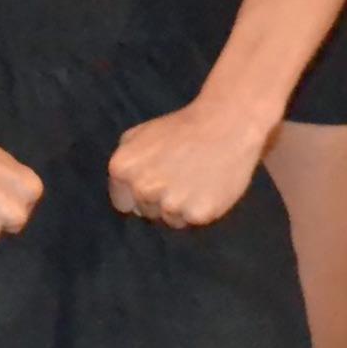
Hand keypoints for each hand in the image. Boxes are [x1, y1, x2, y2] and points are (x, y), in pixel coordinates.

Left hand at [108, 97, 268, 227]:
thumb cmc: (180, 128)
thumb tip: (124, 190)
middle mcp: (142, 189)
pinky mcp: (198, 214)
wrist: (224, 125)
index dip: (137, 195)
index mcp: (122, 169)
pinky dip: (199, 209)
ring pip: (169, 220)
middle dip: (158, 200)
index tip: (153, 183)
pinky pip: (192, 222)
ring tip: (193, 181)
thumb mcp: (139, 135)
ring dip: (179, 207)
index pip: (122, 204)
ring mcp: (170, 203)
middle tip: (178, 177)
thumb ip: (125, 162)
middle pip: (146, 213)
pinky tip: (206, 188)